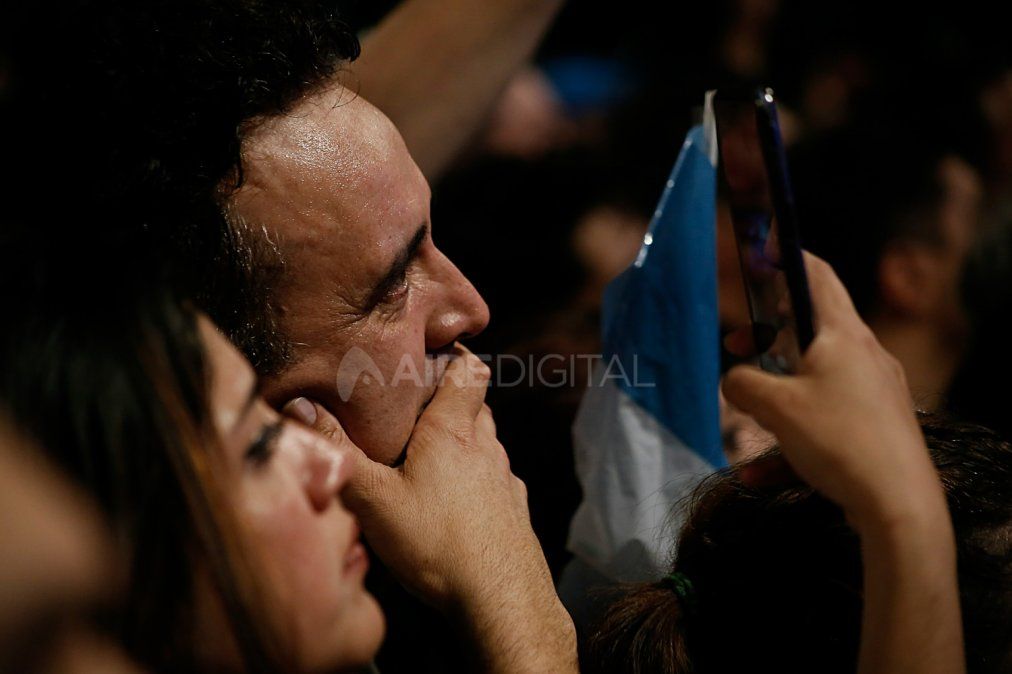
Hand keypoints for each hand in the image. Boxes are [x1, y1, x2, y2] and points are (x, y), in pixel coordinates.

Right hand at [283, 345, 575, 670]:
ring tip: (423, 458)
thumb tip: (301, 406)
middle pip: (475, 406)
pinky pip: (492, 482)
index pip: (470, 371)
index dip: (455, 356)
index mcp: (454, 431)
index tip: (430, 354)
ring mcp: (504, 480)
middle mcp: (486, 447)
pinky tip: (450, 504)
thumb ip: (338, 452)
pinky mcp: (513, 512)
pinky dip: (473, 481)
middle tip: (410, 409)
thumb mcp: (374, 499)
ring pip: (484, 444)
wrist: (501, 600)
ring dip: (460, 444)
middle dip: (447, 401)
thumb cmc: (438, 544)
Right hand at [721, 253, 944, 531]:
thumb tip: (732, 378)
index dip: (787, 258)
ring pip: (816, 377)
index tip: (762, 252)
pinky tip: (761, 474)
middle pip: (812, 329)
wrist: (900, 505)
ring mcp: (876, 391)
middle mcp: (865, 355)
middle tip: (738, 346)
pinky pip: (827, 418)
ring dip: (778, 390)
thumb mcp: (776, 408)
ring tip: (751, 411)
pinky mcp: (878, 425)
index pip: (817, 276)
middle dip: (770, 337)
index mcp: (843, 336)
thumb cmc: (839, 441)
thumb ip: (743, 384)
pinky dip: (794, 433)